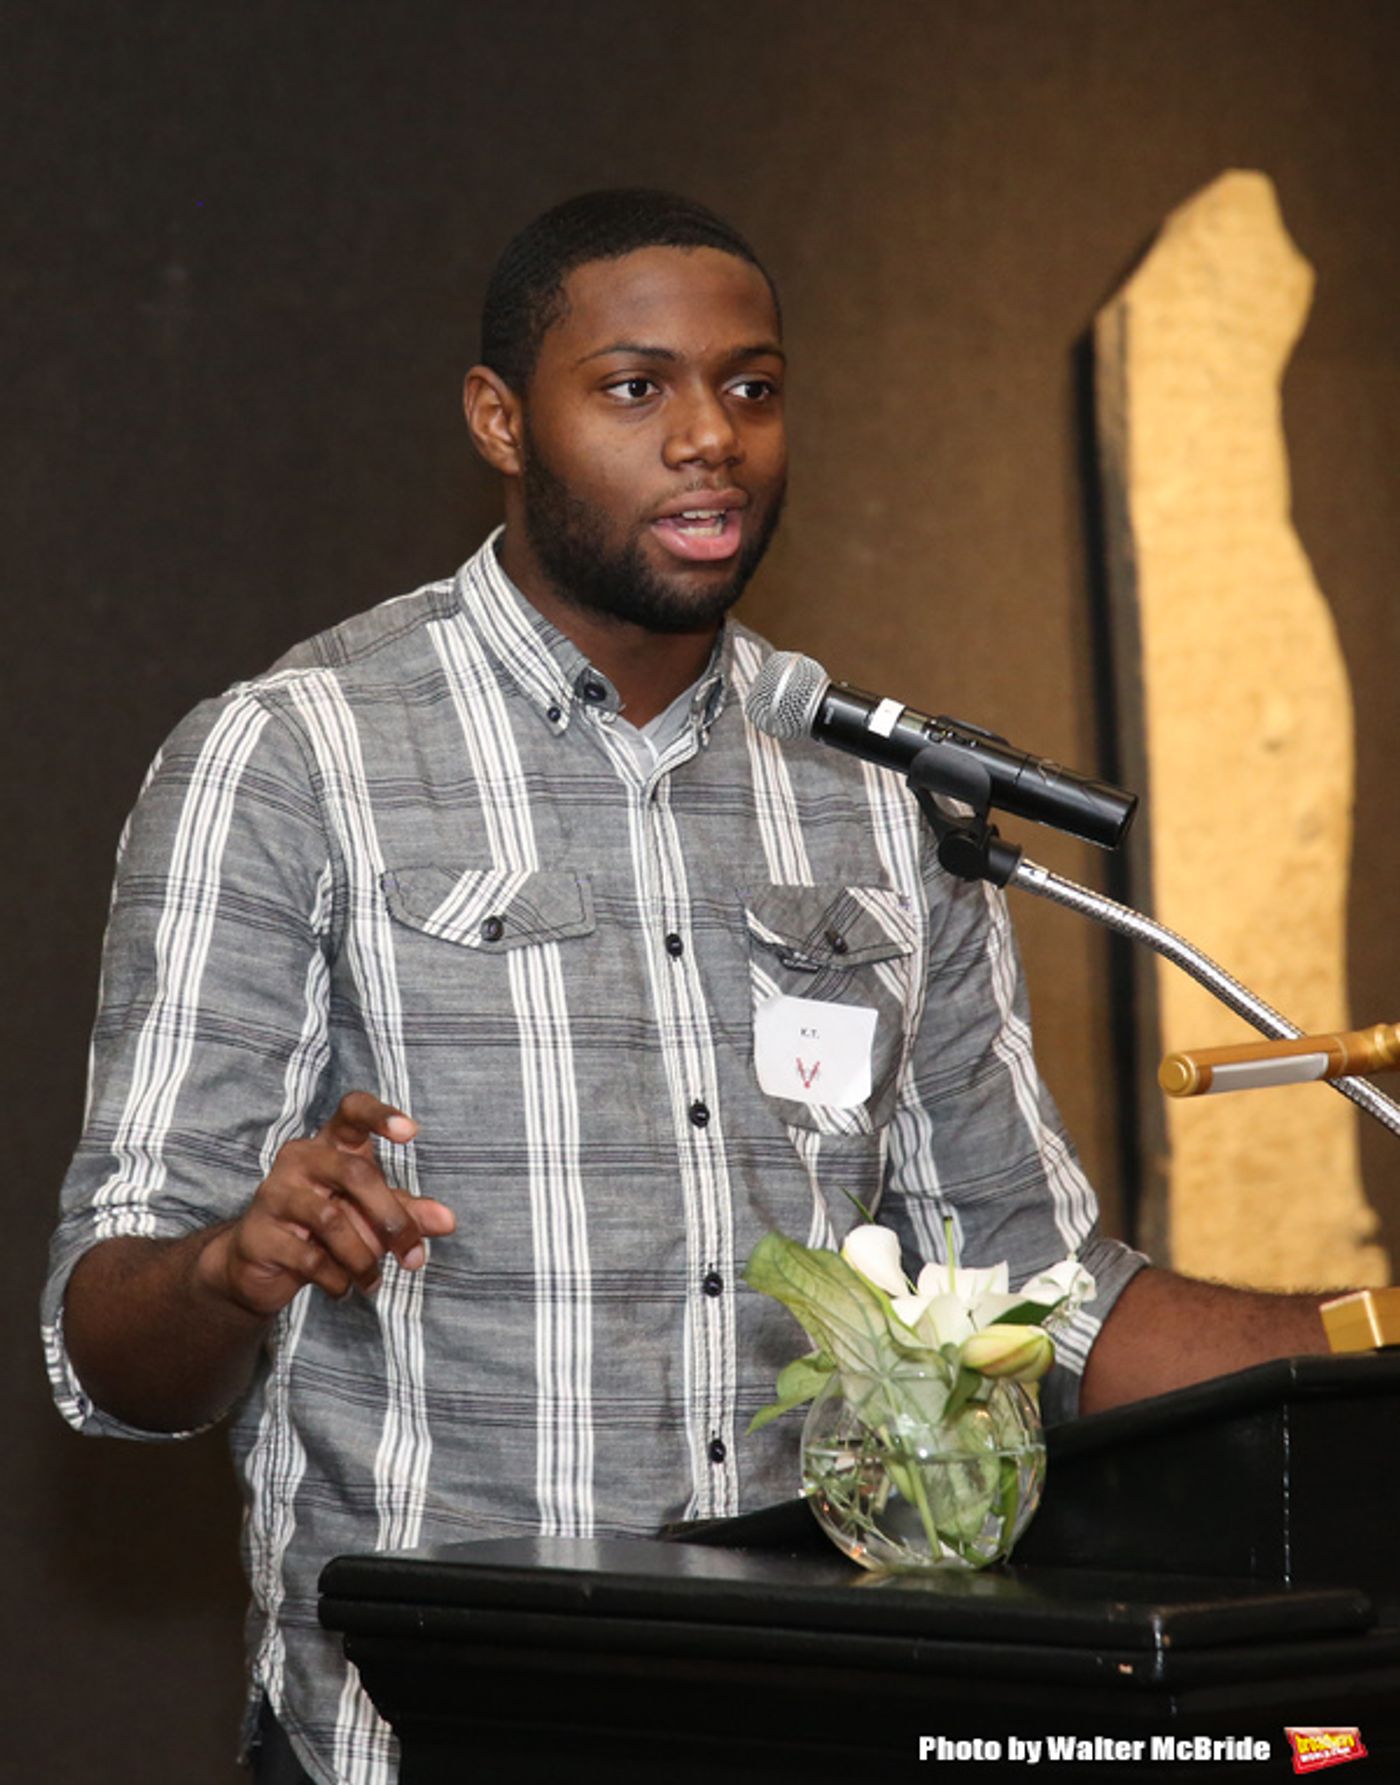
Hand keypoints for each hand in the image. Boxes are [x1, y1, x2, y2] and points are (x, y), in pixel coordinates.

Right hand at [197, 1093, 454, 1317]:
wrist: (261, 1266)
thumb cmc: (326, 1227)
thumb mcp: (371, 1215)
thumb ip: (407, 1212)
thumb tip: (448, 1221)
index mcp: (331, 1144)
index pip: (352, 1110)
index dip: (380, 1115)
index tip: (412, 1133)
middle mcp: (300, 1159)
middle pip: (355, 1173)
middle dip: (392, 1219)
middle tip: (413, 1256)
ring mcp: (274, 1194)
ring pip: (332, 1220)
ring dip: (363, 1258)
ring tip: (372, 1281)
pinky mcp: (258, 1234)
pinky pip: (309, 1257)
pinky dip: (336, 1278)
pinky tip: (342, 1287)